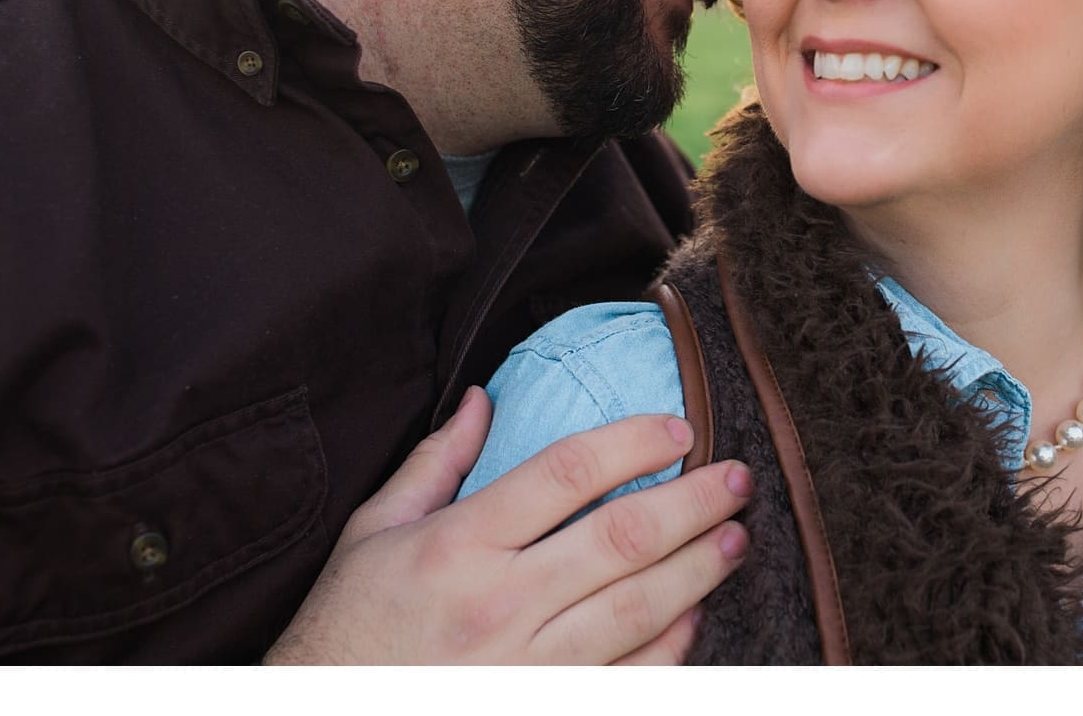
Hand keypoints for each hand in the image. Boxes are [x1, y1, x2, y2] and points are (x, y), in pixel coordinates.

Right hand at [265, 388, 751, 663]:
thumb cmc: (345, 629)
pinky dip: (670, 648)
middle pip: (622, 538)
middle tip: (737, 478)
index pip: (566, 472)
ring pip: (638, 609)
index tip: (677, 428)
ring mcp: (524, 668)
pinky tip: (693, 617)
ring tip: (736, 538)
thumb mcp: (373, 535)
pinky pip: (628, 680)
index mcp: (457, 545)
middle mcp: (498, 605)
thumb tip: (486, 398)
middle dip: (694, 502)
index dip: (633, 442)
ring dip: (699, 570)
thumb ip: (435, 464)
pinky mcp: (544, 710)